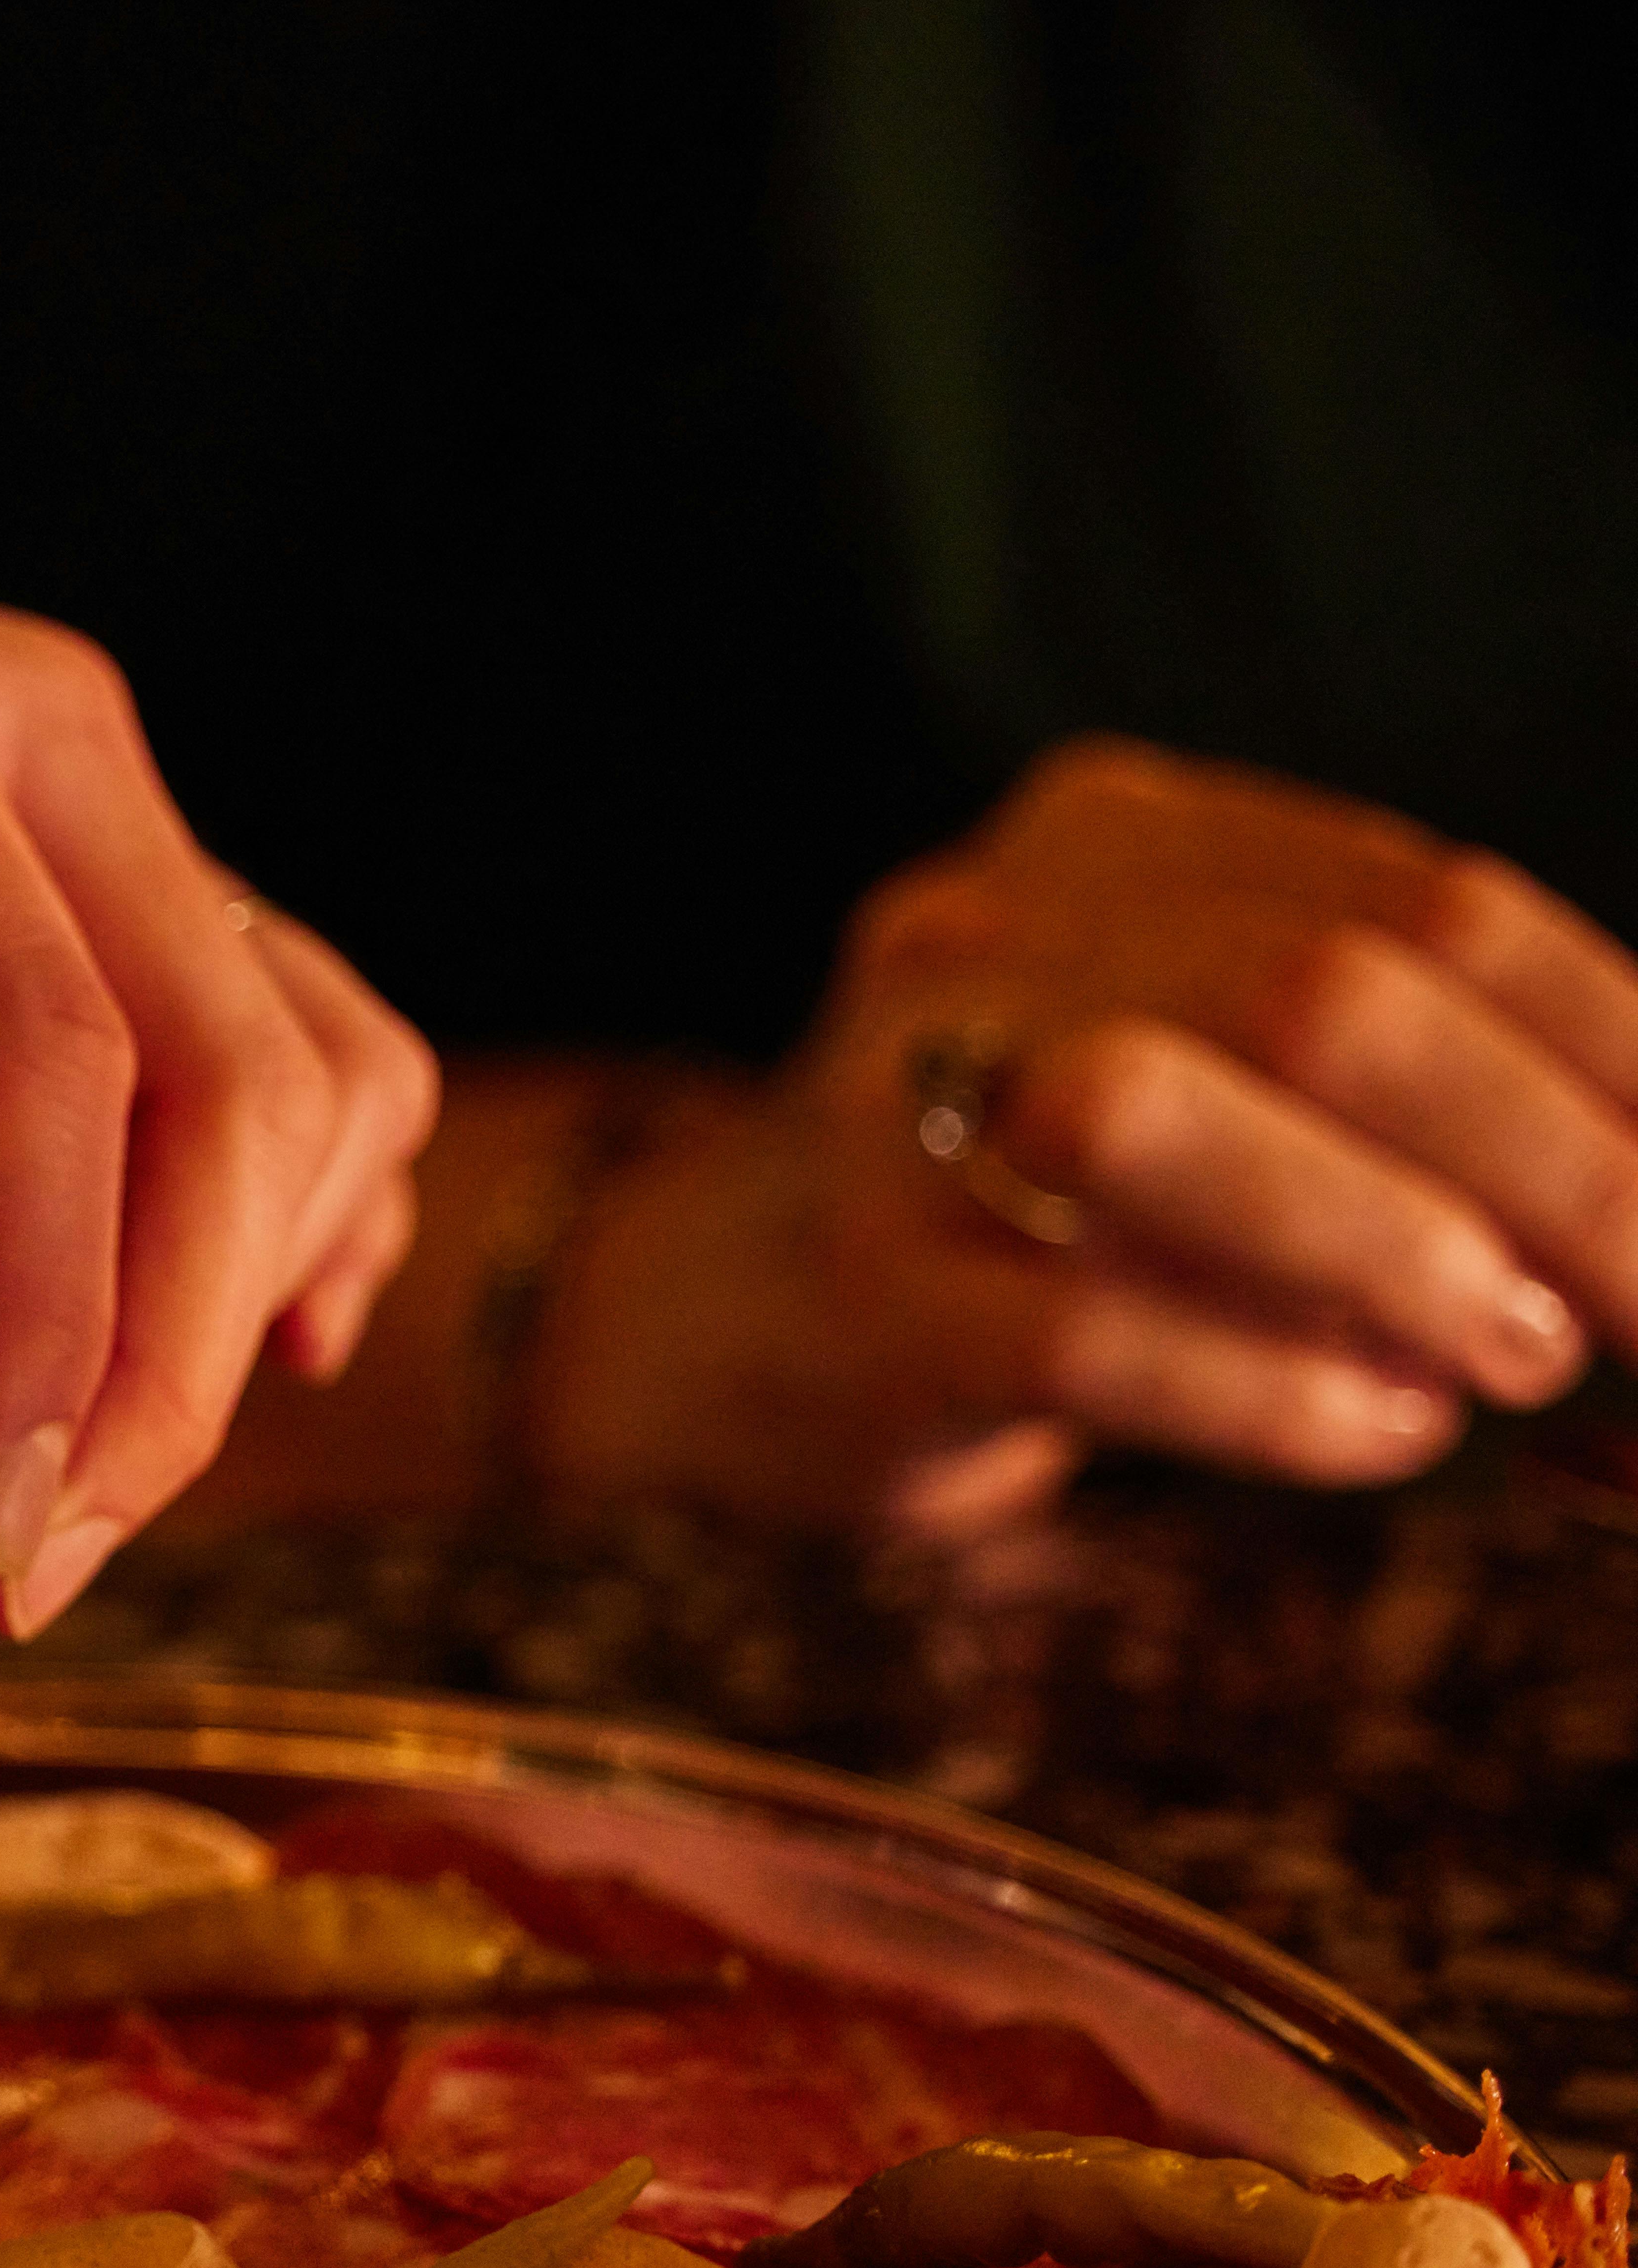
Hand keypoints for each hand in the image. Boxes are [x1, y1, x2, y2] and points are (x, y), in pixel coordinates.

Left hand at [0, 383, 436, 1630]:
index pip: (40, 1050)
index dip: (50, 1325)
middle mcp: (7, 711)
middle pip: (225, 1072)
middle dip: (160, 1366)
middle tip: (23, 1570)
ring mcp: (69, 764)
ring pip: (300, 1053)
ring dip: (241, 1290)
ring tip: (81, 1483)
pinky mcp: (80, 833)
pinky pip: (282, 1019)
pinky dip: (290, 1193)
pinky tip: (231, 1337)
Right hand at [537, 738, 1625, 1534]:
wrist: (721, 1313)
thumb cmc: (1030, 1201)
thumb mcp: (1202, 1058)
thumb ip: (1397, 1067)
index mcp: (1101, 840)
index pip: (1429, 903)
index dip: (1614, 1051)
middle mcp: (977, 934)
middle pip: (1320, 996)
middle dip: (1545, 1164)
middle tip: (1635, 1299)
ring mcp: (888, 1106)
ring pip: (1175, 1117)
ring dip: (1400, 1251)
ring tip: (1509, 1354)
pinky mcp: (860, 1294)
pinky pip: (1088, 1328)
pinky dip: (1279, 1393)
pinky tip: (1376, 1428)